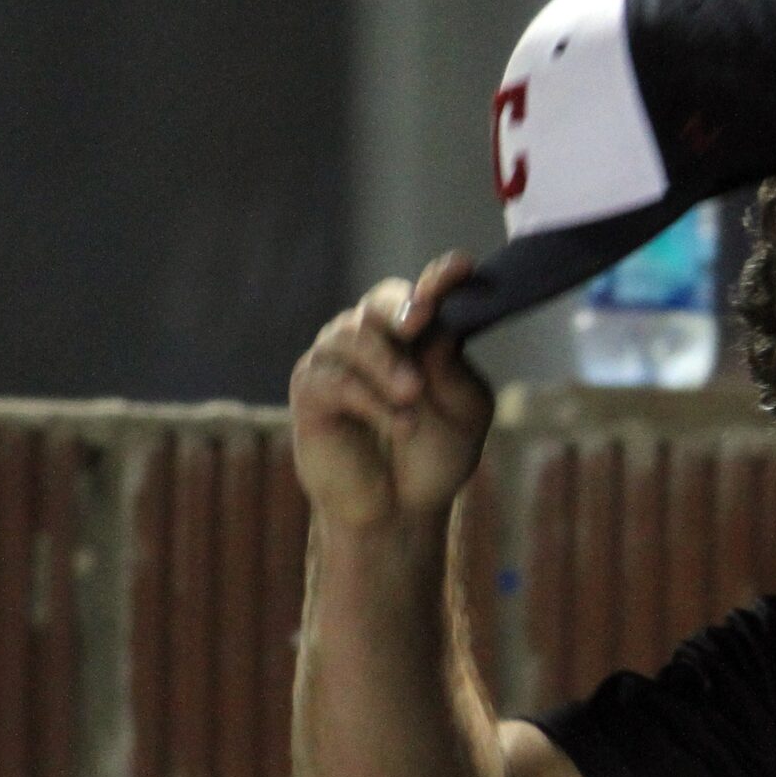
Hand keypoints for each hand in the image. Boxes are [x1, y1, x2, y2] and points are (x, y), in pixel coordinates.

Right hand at [290, 253, 493, 532]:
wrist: (400, 509)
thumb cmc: (433, 454)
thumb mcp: (464, 413)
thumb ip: (454, 371)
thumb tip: (438, 328)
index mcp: (418, 334)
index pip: (428, 295)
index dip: (441, 278)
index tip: (461, 267)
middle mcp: (375, 336)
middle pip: (382, 302)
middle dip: (401, 307)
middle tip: (421, 321)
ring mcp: (338, 359)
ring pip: (354, 336)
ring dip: (387, 364)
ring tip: (413, 395)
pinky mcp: (311, 390)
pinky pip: (334, 380)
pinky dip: (369, 398)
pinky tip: (401, 423)